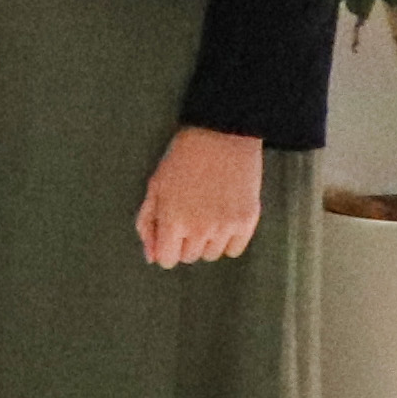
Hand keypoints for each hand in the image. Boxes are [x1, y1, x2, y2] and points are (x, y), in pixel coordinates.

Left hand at [138, 124, 266, 267]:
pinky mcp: (248, 221)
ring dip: (206, 241)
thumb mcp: (155, 188)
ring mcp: (226, 226)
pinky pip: (234, 250)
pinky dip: (228, 240)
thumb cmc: (182, 160)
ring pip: (211, 254)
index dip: (165, 248)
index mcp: (173, 221)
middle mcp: (200, 229)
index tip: (169, 235)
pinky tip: (223, 218)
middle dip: (184, 242)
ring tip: (206, 213)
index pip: (167, 260)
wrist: (221, 137)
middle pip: (189, 257)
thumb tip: (151, 257)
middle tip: (188, 215)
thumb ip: (148, 224)